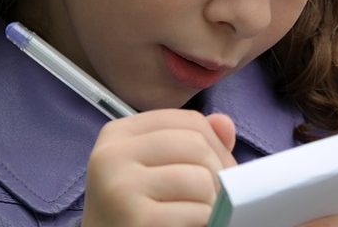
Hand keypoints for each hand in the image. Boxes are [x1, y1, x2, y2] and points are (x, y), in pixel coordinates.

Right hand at [81, 110, 235, 226]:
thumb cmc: (135, 210)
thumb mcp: (156, 168)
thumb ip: (191, 142)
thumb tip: (224, 122)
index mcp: (118, 134)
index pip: (189, 120)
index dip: (217, 145)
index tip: (218, 169)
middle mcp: (112, 155)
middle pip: (197, 145)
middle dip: (218, 172)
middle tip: (214, 196)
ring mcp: (121, 187)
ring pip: (201, 179)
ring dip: (211, 202)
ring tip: (198, 212)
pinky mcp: (136, 219)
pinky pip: (197, 212)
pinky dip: (205, 222)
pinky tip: (188, 226)